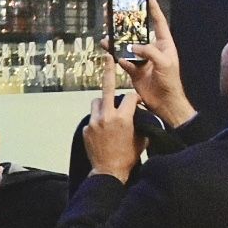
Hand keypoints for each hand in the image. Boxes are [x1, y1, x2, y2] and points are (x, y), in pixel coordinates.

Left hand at [84, 55, 143, 183]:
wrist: (109, 172)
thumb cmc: (129, 157)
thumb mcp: (141, 138)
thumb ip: (141, 123)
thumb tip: (141, 114)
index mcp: (123, 117)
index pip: (130, 97)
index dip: (136, 99)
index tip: (138, 101)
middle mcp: (107, 116)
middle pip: (107, 88)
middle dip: (108, 71)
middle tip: (107, 56)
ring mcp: (94, 122)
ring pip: (97, 102)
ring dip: (103, 103)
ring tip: (109, 113)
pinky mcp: (86, 129)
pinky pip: (93, 118)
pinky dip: (98, 120)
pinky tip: (103, 131)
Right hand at [116, 0, 195, 127]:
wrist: (164, 102)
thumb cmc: (170, 81)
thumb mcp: (164, 62)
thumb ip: (149, 51)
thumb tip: (132, 46)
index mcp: (164, 43)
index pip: (158, 21)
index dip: (153, 8)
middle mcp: (152, 48)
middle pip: (138, 31)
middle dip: (128, 21)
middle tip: (117, 11)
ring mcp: (142, 58)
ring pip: (127, 45)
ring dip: (117, 38)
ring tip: (107, 30)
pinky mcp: (133, 69)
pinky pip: (122, 59)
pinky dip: (115, 55)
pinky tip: (108, 49)